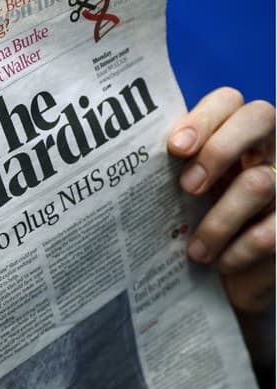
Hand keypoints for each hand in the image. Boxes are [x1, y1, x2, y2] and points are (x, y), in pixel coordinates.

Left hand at [167, 87, 274, 311]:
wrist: (225, 282)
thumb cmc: (196, 226)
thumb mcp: (181, 194)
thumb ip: (171, 170)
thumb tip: (131, 158)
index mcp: (234, 134)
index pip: (228, 100)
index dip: (203, 118)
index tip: (175, 148)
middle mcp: (269, 149)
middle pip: (260, 116)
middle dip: (218, 150)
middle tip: (188, 187)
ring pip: (260, 181)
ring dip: (218, 221)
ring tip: (196, 250)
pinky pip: (271, 232)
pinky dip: (239, 251)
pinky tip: (220, 263)